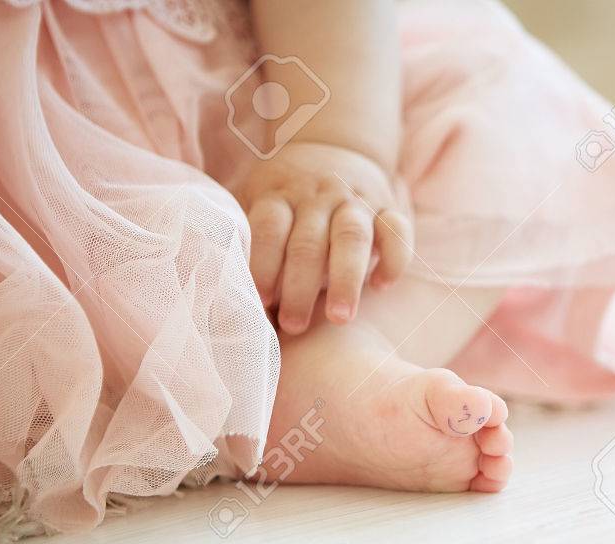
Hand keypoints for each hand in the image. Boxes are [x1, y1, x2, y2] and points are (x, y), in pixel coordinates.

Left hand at [236, 141, 413, 333]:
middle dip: (300, 287)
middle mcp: (318, 196)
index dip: (264, 265)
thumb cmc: (285, 195)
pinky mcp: (388, 208)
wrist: (334, 147)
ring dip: (346, 280)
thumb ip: (241, 233)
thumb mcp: (255, 199)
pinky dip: (393, 259)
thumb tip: (218, 286)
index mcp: (279, 195)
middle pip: (308, 242)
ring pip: (352, 238)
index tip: (261, 301)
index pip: (269, 228)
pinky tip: (381, 286)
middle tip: (293, 325)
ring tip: (339, 318)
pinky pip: (397, 231)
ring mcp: (355, 201)